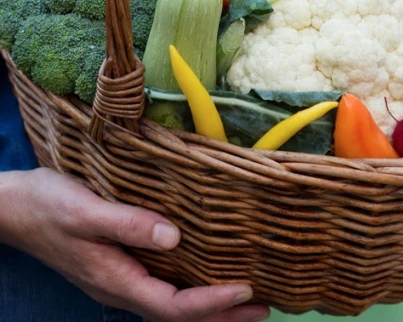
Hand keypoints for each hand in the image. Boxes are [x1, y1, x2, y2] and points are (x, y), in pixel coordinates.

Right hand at [0, 168, 270, 321]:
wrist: (13, 208)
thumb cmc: (47, 205)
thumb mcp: (85, 210)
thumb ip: (128, 224)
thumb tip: (173, 236)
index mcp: (116, 280)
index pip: (173, 304)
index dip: (211, 302)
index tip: (246, 290)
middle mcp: (122, 287)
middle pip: (179, 314)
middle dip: (222, 315)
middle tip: (263, 308)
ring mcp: (121, 279)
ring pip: (172, 303)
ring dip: (210, 307)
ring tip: (248, 302)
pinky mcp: (120, 267)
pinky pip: (164, 288)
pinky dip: (192, 290)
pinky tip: (207, 276)